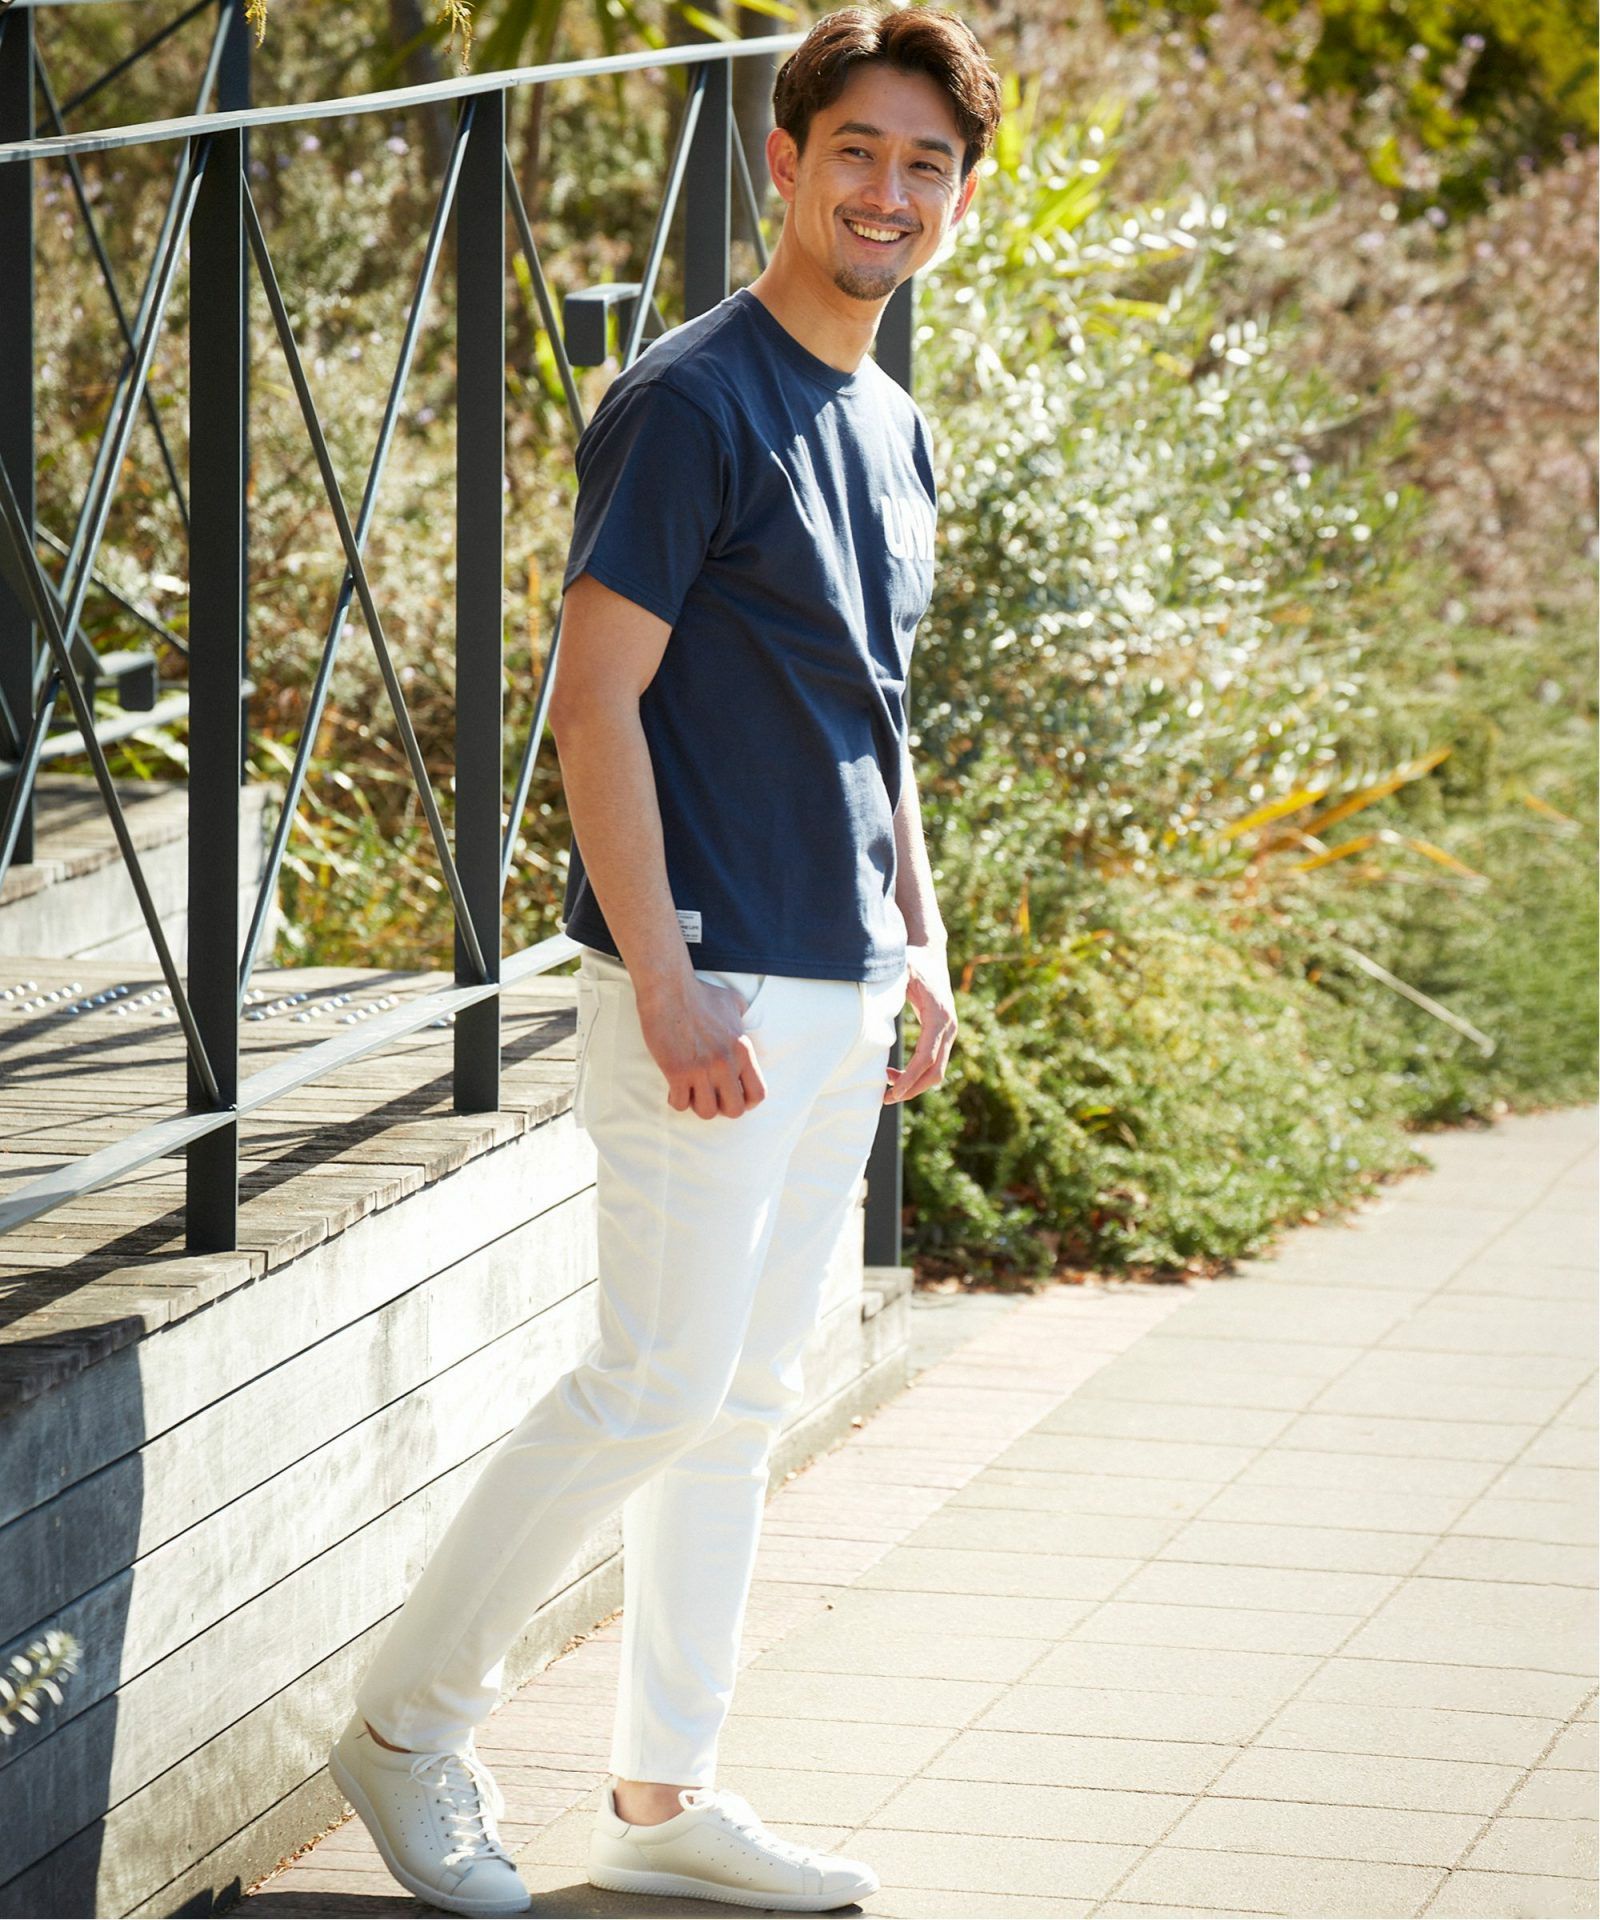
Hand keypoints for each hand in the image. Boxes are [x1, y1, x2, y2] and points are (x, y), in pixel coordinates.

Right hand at [635, 974, 767, 1119]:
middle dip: (723, 1107)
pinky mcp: (677, 1072)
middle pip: (734, 1111)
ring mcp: (701, 1069)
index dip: (748, 1102)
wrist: (669, 989)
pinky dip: (677, 1099)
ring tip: (692, 1091)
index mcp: (742, 1050)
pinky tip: (674, 1087)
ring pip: (707, 1112)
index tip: (735, 1096)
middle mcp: (725, 1063)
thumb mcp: (733, 1003)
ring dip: (698, 1105)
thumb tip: (743, 1022)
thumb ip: (743, 1018)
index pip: (758, 1094)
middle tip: (711, 1095)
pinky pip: (680, 1103)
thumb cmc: (700, 994)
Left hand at [884, 941, 957, 1104]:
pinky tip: (894, 1073)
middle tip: (886, 1099)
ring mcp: (950, 1031)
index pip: (926, 1057)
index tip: (892, 1092)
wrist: (931, 953)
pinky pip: (934, 1062)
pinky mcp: (944, 1034)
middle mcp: (949, 1026)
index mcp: (938, 1016)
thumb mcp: (898, 969)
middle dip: (912, 1089)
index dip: (910, 1078)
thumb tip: (868, 999)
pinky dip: (917, 1074)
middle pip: (935, 1071)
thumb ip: (887, 984)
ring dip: (914, 1084)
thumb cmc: (911, 961)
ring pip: (937, 1071)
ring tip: (887, 1087)